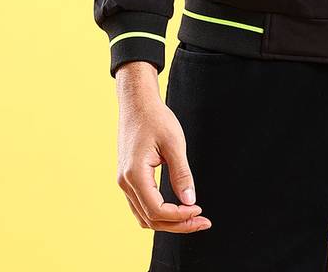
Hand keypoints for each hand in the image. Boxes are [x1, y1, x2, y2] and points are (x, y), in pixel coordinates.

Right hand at [114, 61, 211, 232]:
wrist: (137, 103)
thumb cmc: (155, 118)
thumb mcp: (173, 143)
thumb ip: (182, 174)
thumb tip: (190, 201)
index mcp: (134, 174)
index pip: (156, 210)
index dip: (179, 216)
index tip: (199, 209)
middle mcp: (125, 182)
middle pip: (150, 219)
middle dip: (177, 224)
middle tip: (202, 221)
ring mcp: (124, 182)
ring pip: (144, 216)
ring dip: (168, 221)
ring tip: (192, 217)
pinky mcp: (128, 178)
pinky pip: (141, 206)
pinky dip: (159, 212)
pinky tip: (177, 208)